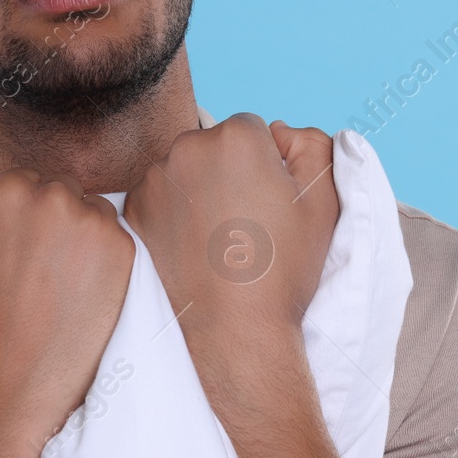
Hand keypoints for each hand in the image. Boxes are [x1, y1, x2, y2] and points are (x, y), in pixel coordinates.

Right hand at [0, 166, 134, 435]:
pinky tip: (80, 289)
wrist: (13, 385)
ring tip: (56, 281)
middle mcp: (54, 198)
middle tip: (33, 271)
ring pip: (89, 210)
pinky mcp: (123, 251)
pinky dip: (102, 256)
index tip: (10, 256)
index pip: (22, 184)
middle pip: (58, 192)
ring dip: (77, 234)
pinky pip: (115, 235)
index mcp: (8, 192)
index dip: (15, 220)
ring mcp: (93, 224)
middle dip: (48, 221)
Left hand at [123, 113, 339, 353]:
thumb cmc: (285, 265)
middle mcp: (188, 147)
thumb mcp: (323, 198)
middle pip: (214, 144)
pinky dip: (174, 210)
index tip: (268, 200)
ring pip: (185, 168)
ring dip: (200, 187)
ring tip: (220, 235)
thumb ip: (311, 143)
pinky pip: (160, 194)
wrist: (236, 327)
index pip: (252, 129)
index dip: (266, 164)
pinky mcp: (134, 208)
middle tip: (246, 220)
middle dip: (229, 170)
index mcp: (237, 137)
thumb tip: (278, 132)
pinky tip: (195, 243)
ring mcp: (155, 178)